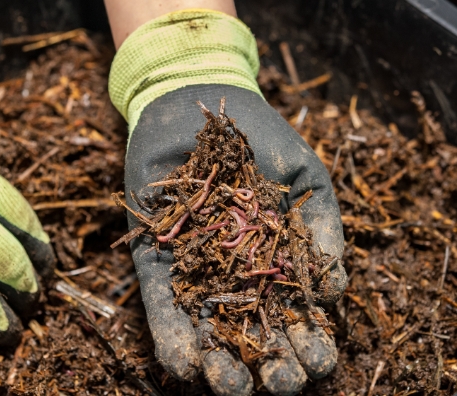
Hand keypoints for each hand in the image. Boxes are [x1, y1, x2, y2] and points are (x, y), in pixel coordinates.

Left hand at [108, 9, 346, 394]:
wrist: (197, 105)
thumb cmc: (260, 140)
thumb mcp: (305, 179)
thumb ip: (322, 228)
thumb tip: (337, 290)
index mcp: (278, 262)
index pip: (297, 315)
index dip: (309, 341)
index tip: (318, 360)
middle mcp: (236, 275)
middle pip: (254, 332)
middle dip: (270, 364)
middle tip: (281, 382)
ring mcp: (195, 270)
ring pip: (208, 330)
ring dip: (221, 364)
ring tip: (231, 385)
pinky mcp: (156, 261)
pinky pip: (162, 305)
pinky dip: (172, 335)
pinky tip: (184, 363)